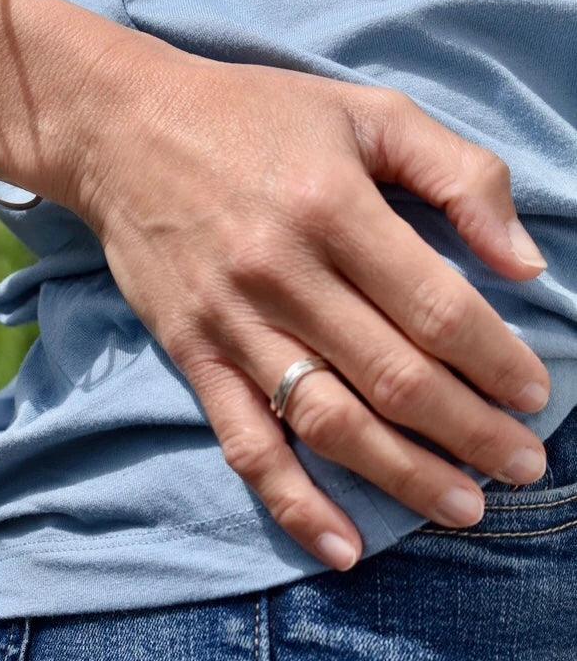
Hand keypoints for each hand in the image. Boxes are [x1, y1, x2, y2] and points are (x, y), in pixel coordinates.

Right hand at [64, 38, 550, 570]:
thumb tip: (524, 263)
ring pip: (328, 421)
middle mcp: (282, 273)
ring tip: (464, 509)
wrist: (124, 127)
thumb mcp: (368, 113)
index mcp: (334, 207)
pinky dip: (294, 501)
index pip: (435, 306)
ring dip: (403, 475)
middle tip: (524, 466)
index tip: (536, 394)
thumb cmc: (257, 115)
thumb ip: (459, 175)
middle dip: (471, 432)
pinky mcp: (193, 353)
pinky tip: (342, 547)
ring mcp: (232, 322)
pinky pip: (245, 442)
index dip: (496, 360)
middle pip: (393, 377)